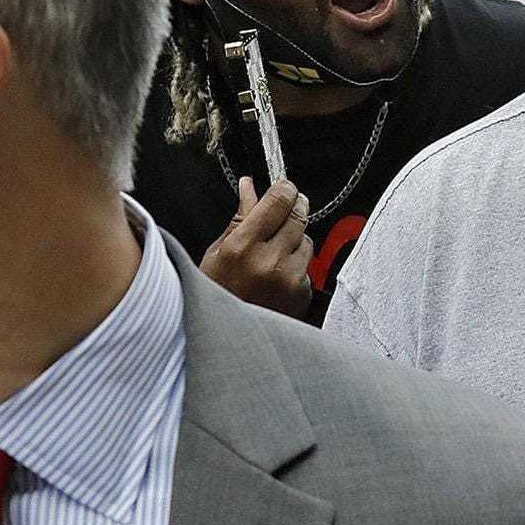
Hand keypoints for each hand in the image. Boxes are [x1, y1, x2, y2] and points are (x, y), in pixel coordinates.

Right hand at [200, 177, 314, 316]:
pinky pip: (308, 265)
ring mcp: (289, 280)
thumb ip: (240, 218)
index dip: (284, 188)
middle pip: (298, 215)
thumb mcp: (217, 253)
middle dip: (294, 206)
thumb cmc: (216, 294)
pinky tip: (277, 275)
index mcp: (242, 248)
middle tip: (285, 207)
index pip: (278, 201)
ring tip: (273, 252)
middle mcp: (269, 262)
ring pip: (307, 239)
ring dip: (295, 238)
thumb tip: (249, 187)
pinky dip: (296, 265)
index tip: (284, 186)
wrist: (227, 337)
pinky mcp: (302, 294)